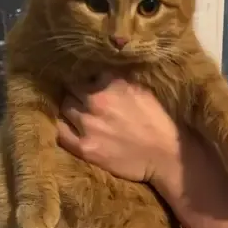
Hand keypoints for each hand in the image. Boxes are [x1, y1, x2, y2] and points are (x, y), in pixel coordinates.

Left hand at [57, 74, 181, 186]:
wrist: (166, 155)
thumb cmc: (156, 120)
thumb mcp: (140, 89)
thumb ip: (117, 79)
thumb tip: (99, 72)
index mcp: (110, 83)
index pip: (84, 74)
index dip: (86, 81)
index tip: (88, 86)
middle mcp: (96, 101)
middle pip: (70, 91)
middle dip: (75, 94)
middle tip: (81, 101)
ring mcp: (88, 125)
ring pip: (64, 109)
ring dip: (69, 110)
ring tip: (76, 115)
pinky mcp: (85, 148)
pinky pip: (61, 134)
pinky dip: (63, 129)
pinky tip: (69, 129)